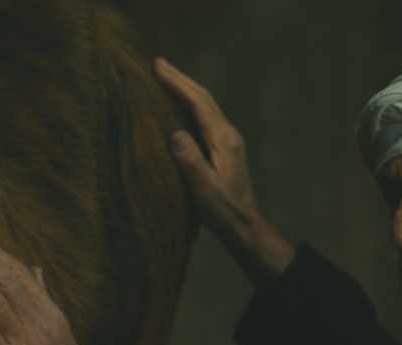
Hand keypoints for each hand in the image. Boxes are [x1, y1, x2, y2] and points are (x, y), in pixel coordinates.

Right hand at [154, 57, 294, 285]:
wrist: (244, 224)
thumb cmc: (223, 210)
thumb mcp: (204, 190)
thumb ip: (190, 162)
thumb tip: (176, 134)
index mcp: (223, 140)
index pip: (199, 103)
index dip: (178, 83)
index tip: (157, 68)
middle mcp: (228, 135)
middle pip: (204, 98)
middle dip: (181, 79)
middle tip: (157, 63)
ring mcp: (229, 140)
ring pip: (206, 106)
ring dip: (186, 89)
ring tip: (165, 76)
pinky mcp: (225, 147)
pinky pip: (206, 117)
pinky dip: (190, 103)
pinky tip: (179, 104)